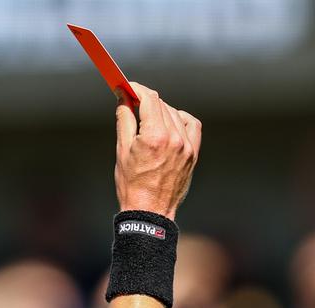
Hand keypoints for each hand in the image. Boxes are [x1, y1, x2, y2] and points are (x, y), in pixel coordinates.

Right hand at [115, 83, 200, 218]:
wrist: (150, 213)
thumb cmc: (132, 185)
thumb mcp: (122, 150)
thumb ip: (124, 119)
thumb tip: (123, 97)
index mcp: (154, 136)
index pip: (149, 98)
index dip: (136, 89)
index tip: (126, 87)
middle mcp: (174, 138)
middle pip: (161, 104)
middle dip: (145, 100)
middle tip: (132, 102)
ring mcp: (186, 146)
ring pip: (174, 113)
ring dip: (160, 111)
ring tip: (147, 120)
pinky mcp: (193, 154)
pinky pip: (191, 125)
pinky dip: (180, 119)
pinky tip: (170, 124)